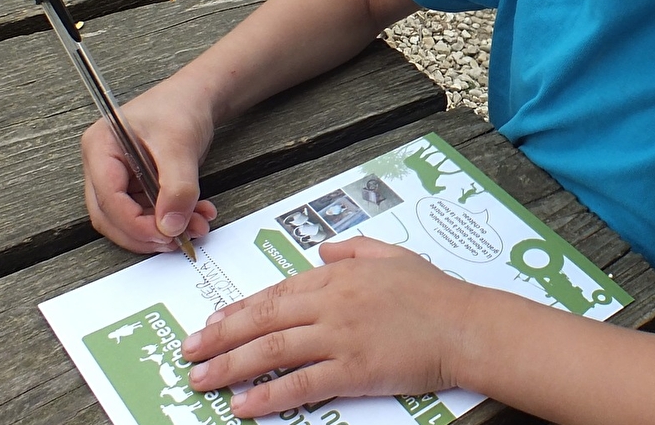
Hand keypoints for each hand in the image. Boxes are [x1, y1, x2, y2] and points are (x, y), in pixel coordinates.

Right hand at [81, 83, 217, 252]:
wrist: (197, 98)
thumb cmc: (180, 106)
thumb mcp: (179, 145)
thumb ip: (177, 187)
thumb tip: (171, 226)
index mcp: (100, 148)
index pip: (107, 198)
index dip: (134, 223)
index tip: (164, 234)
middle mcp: (103, 165)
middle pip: (111, 216)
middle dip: (146, 233)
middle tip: (177, 239)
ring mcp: (119, 177)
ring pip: (131, 219)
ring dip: (163, 229)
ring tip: (197, 225)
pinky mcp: (137, 185)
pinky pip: (148, 213)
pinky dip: (172, 219)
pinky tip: (197, 215)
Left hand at [182, 237, 477, 418]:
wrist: (467, 325)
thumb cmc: (437, 293)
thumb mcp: (393, 255)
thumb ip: (354, 250)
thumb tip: (323, 253)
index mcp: (338, 275)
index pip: (276, 292)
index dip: (240, 309)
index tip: (212, 321)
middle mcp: (332, 303)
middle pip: (262, 320)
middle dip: (218, 337)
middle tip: (187, 350)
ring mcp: (340, 337)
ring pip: (271, 351)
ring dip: (229, 366)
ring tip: (200, 379)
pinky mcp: (353, 371)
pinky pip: (301, 384)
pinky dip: (268, 395)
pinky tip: (243, 404)